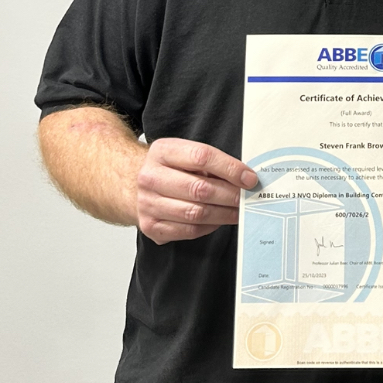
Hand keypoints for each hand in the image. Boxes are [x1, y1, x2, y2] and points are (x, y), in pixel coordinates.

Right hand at [135, 138, 257, 244]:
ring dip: (223, 213)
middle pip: (199, 188)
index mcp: (162, 152)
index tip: (249, 178)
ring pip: (195, 213)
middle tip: (247, 198)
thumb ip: (212, 163)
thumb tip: (245, 178)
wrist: (133, 185)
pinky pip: (189, 230)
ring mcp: (148, 204)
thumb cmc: (170, 169)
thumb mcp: (185, 154)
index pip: (201, 157)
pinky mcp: (151, 226)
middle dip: (230, 195)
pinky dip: (210, 226)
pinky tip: (219, 219)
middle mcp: (150, 177)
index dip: (230, 168)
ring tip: (238, 211)